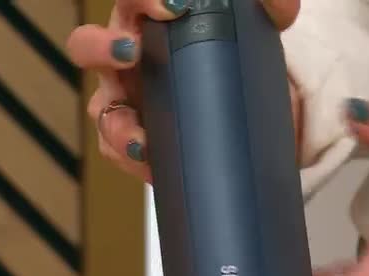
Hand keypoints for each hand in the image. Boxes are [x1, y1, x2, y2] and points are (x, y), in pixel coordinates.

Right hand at [67, 0, 300, 181]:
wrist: (251, 112)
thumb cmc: (235, 59)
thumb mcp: (257, 31)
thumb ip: (272, 9)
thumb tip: (281, 4)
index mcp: (147, 18)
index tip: (174, 4)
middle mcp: (126, 57)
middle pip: (87, 46)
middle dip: (103, 47)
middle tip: (133, 51)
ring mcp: (124, 101)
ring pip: (102, 111)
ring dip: (119, 126)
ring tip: (142, 141)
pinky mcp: (133, 141)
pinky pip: (118, 153)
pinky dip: (133, 161)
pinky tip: (152, 166)